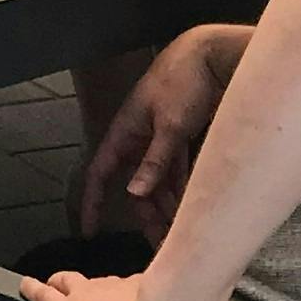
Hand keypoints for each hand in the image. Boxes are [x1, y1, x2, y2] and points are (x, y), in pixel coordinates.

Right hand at [81, 27, 243, 240]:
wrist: (212, 57)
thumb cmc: (183, 81)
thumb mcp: (169, 125)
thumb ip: (154, 161)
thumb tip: (135, 192)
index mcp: (125, 131)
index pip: (100, 173)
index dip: (92, 202)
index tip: (88, 229)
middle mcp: (139, 138)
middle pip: (135, 185)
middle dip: (145, 215)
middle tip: (159, 242)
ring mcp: (160, 139)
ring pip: (158, 182)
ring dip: (167, 206)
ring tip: (180, 230)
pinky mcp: (181, 139)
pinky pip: (176, 172)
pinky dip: (182, 189)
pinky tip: (192, 207)